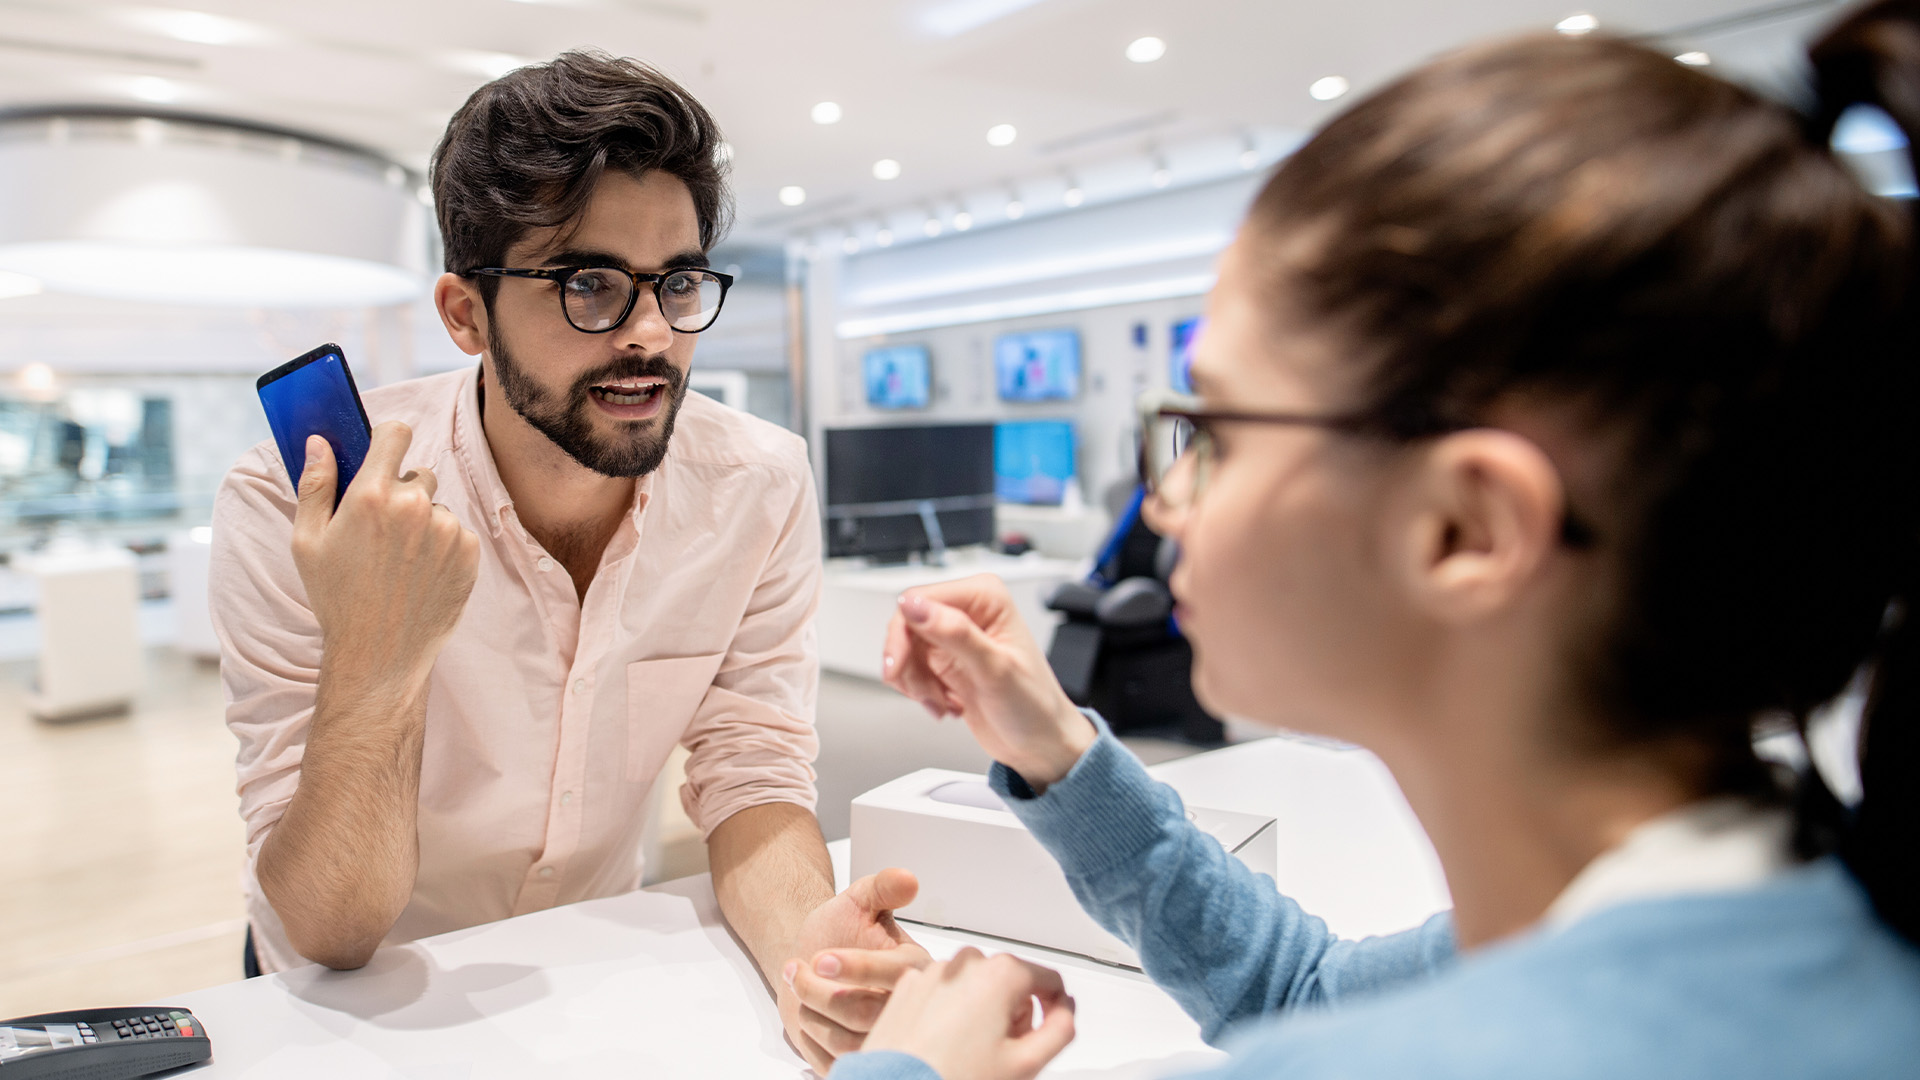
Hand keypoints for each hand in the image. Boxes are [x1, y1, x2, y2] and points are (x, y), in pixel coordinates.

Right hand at [291, 422, 479, 685]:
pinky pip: (456, 532)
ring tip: (399, 560)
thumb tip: (319, 441)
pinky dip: (442, 547)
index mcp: (373, 494)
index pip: (395, 433)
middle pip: (417, 474)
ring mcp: (448, 529)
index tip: (382, 452)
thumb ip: (315, 483)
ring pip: (436, 507)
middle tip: (380, 530)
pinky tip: (419, 574)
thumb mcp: (307, 540)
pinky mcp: (469, 552)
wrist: (379, 653)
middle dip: (400, 492)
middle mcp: (416, 505)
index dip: (388, 439)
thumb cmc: (336, 596)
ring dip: (422, 522)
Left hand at [778, 868, 931, 1073]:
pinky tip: (805, 1013)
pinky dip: (811, 1040)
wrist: (815, 955)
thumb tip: (906, 880)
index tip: (821, 959)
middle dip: (821, 992)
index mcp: (915, 967)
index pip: (896, 975)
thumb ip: (882, 888)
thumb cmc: (841, 928)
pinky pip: (836, 1065)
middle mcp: (905, 1007)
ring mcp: (884, 1037)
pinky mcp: (862, 1059)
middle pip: (868, 1015)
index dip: (857, 968)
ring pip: (849, 1045)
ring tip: (799, 988)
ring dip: (812, 1015)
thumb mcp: (859, 899)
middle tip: (796, 969)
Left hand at [862, 948, 1075, 1079]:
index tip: (1046, 1030)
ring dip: (982, 1010)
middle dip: (1015, 1012)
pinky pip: (943, 992)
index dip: (1054, 1008)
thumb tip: (1064, 1010)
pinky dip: (949, 1011)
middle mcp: (965, 963)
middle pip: (1010, 980)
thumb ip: (1061, 1029)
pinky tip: (943, 1045)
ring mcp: (932, 973)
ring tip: (970, 1052)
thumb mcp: (1027, 1064)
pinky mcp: (906, 987)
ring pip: (975, 984)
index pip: (1048, 979)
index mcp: (1000, 974)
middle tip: (1003, 1052)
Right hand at [882, 576, 1094, 787]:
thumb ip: (955, 633)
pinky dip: (919, 691)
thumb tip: (916, 607)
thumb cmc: (1034, 706)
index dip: (903, 633)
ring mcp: (955, 636)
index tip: (898, 664)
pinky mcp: (945, 660)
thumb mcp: (995, 669)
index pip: (920, 599)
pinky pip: (910, 668)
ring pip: (905, 649)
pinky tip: (945, 704)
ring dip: (915, 682)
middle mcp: (969, 612)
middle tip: (920, 692)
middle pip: (906, 624)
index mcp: (985, 598)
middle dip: (908, 664)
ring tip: (941, 703)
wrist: (1038, 744)